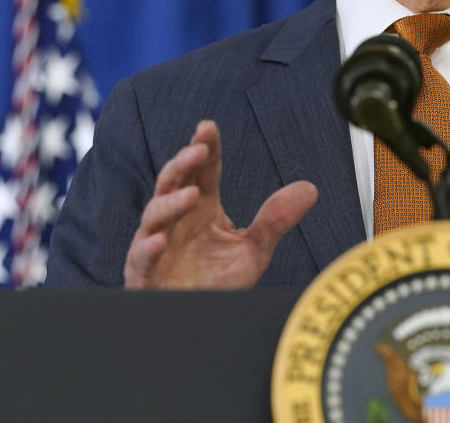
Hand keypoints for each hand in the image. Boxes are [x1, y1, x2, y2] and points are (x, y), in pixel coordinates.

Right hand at [123, 120, 317, 288]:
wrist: (202, 322)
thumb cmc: (219, 283)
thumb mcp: (254, 250)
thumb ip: (276, 219)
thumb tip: (309, 188)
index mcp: (202, 208)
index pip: (203, 171)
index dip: (205, 148)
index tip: (208, 128)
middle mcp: (176, 220)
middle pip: (173, 182)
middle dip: (182, 163)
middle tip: (198, 149)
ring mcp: (156, 244)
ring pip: (155, 214)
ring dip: (172, 202)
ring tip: (193, 194)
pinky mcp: (143, 273)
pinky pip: (140, 257)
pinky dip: (148, 248)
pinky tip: (161, 241)